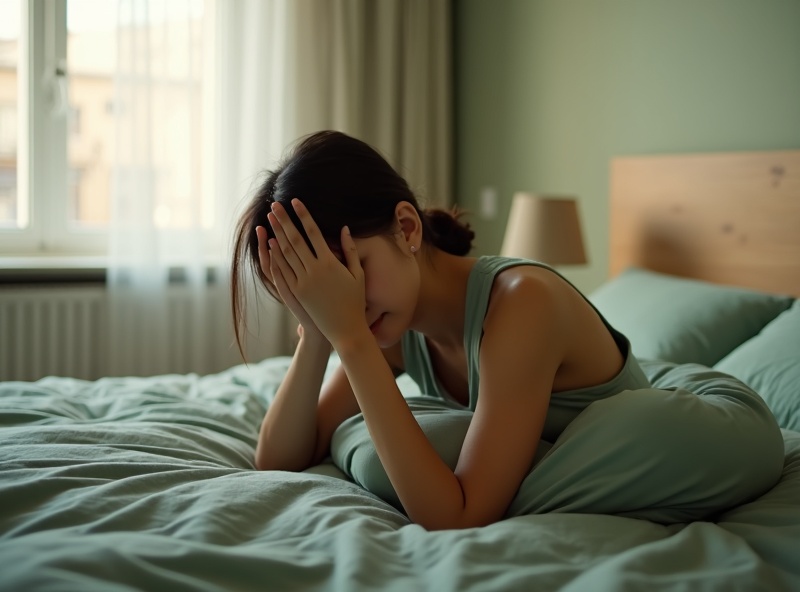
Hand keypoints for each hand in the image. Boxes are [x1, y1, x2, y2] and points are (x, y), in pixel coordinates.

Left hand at [266, 199, 367, 346]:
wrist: (345, 329)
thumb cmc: (355, 301)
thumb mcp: (358, 274)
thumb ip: (350, 250)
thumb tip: (344, 229)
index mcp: (330, 263)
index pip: (313, 232)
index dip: (303, 215)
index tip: (296, 201)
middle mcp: (314, 270)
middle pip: (295, 239)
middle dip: (284, 220)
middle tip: (275, 205)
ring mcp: (303, 282)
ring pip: (286, 253)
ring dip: (277, 234)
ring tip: (270, 219)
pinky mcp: (296, 292)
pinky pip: (283, 270)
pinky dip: (276, 256)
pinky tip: (272, 244)